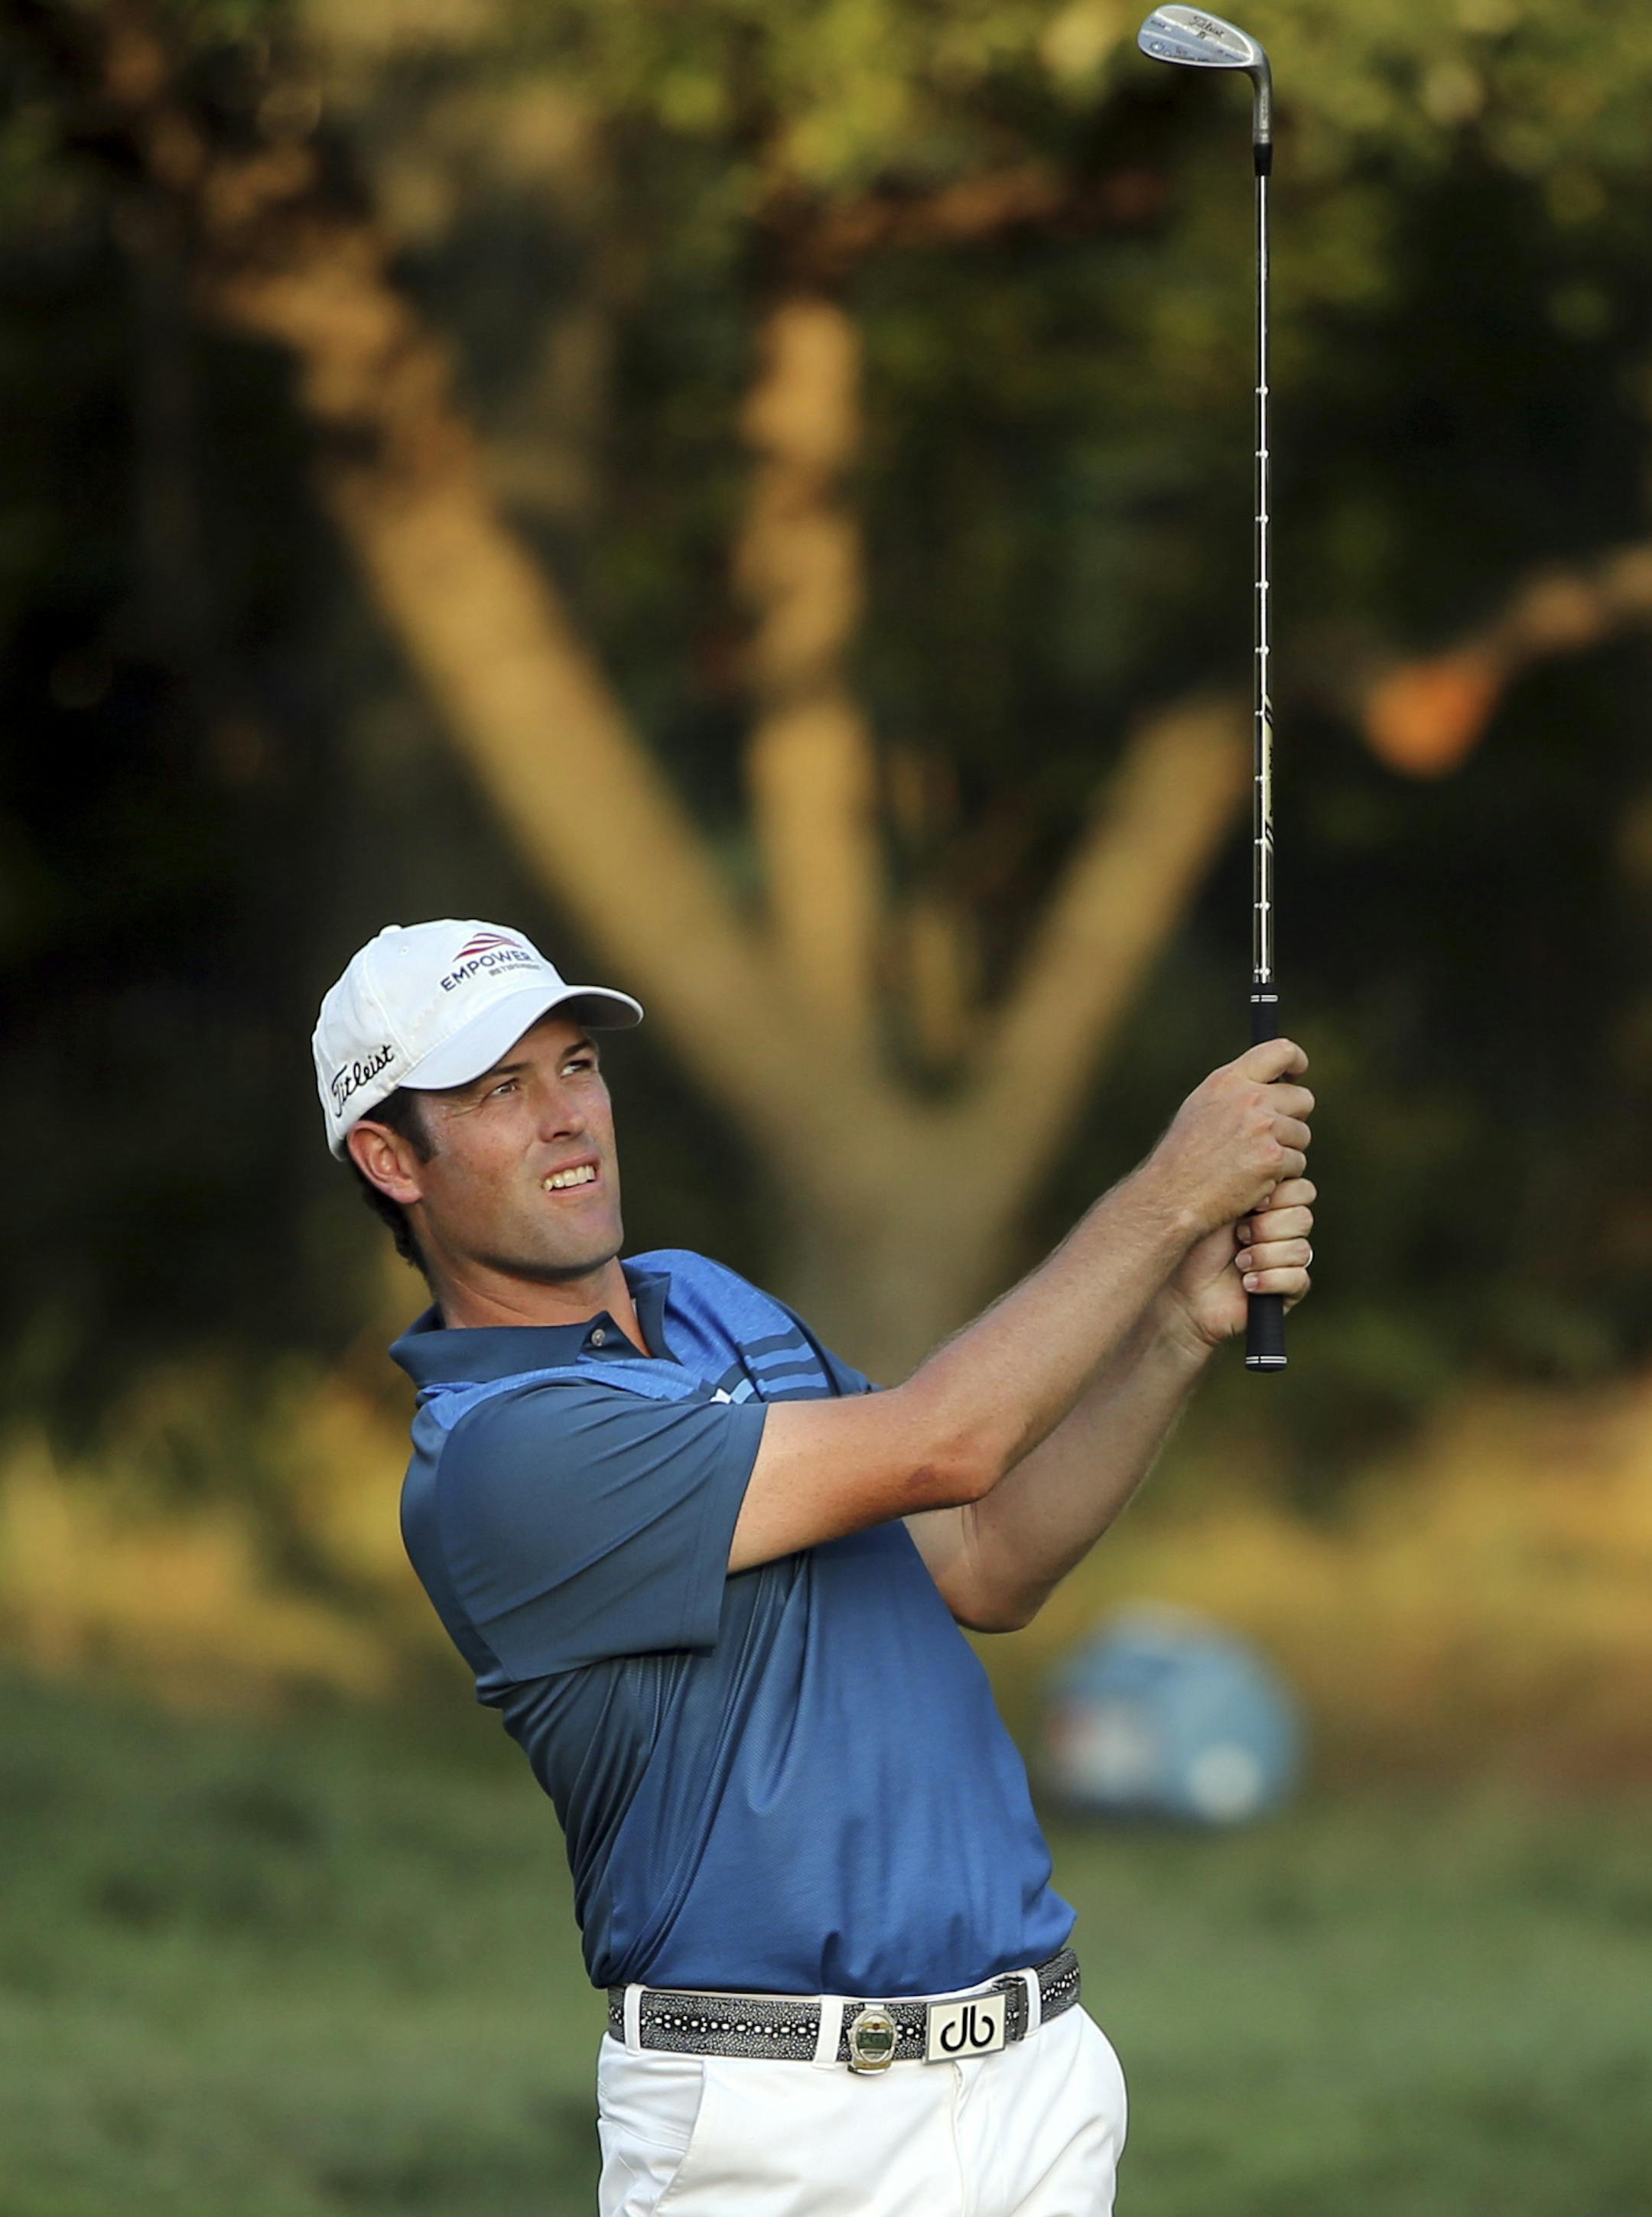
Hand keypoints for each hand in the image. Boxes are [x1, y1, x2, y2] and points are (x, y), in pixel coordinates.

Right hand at [1145, 1038, 1313, 1239]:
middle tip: (1272, 1136)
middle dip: (1293, 1118)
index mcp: (1227, 1081)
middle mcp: (1248, 1099)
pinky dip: (1281, 1176)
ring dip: (1286, 1151)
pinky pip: (1297, 1163)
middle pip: (1302, 1098)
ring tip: (1252, 1163)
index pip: (1280, 1052)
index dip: (1297, 1061)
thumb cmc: (1183, 1157)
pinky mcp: (1273, 1159)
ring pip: (1302, 1135)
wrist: (1172, 1195)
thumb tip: (1273, 1084)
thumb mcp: (1201, 1108)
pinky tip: (1254, 1180)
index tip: (1296, 1074)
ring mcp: (1263, 1129)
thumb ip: (1235, 1092)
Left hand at [1161, 1178, 1316, 1355]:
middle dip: (1268, 1226)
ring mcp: (1284, 1261)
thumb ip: (1249, 1182)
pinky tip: (1247, 1283)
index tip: (1250, 1204)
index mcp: (1269, 1204)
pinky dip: (1271, 1279)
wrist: (1177, 1291)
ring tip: (1238, 1262)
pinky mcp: (1285, 1291)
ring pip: (1301, 1249)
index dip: (1279, 1196)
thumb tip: (1277, 1163)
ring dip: (1264, 1255)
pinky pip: (1299, 1279)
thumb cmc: (1190, 1243)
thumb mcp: (1217, 1203)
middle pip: (1304, 1217)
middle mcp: (1280, 1230)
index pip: (1301, 1189)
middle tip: (1239, 1234)